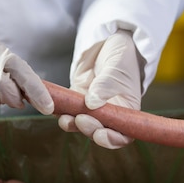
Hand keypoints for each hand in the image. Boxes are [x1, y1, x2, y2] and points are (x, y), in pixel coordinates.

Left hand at [58, 29, 141, 148]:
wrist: (110, 43)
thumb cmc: (122, 58)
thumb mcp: (117, 70)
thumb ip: (106, 86)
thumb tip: (92, 104)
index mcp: (126, 110)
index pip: (122, 134)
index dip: (112, 139)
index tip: (101, 134)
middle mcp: (110, 113)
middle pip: (100, 131)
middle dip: (89, 129)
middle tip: (80, 120)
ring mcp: (92, 108)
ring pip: (82, 125)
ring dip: (73, 125)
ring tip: (66, 118)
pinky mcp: (77, 99)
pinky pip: (68, 111)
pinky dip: (61, 113)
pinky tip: (56, 109)